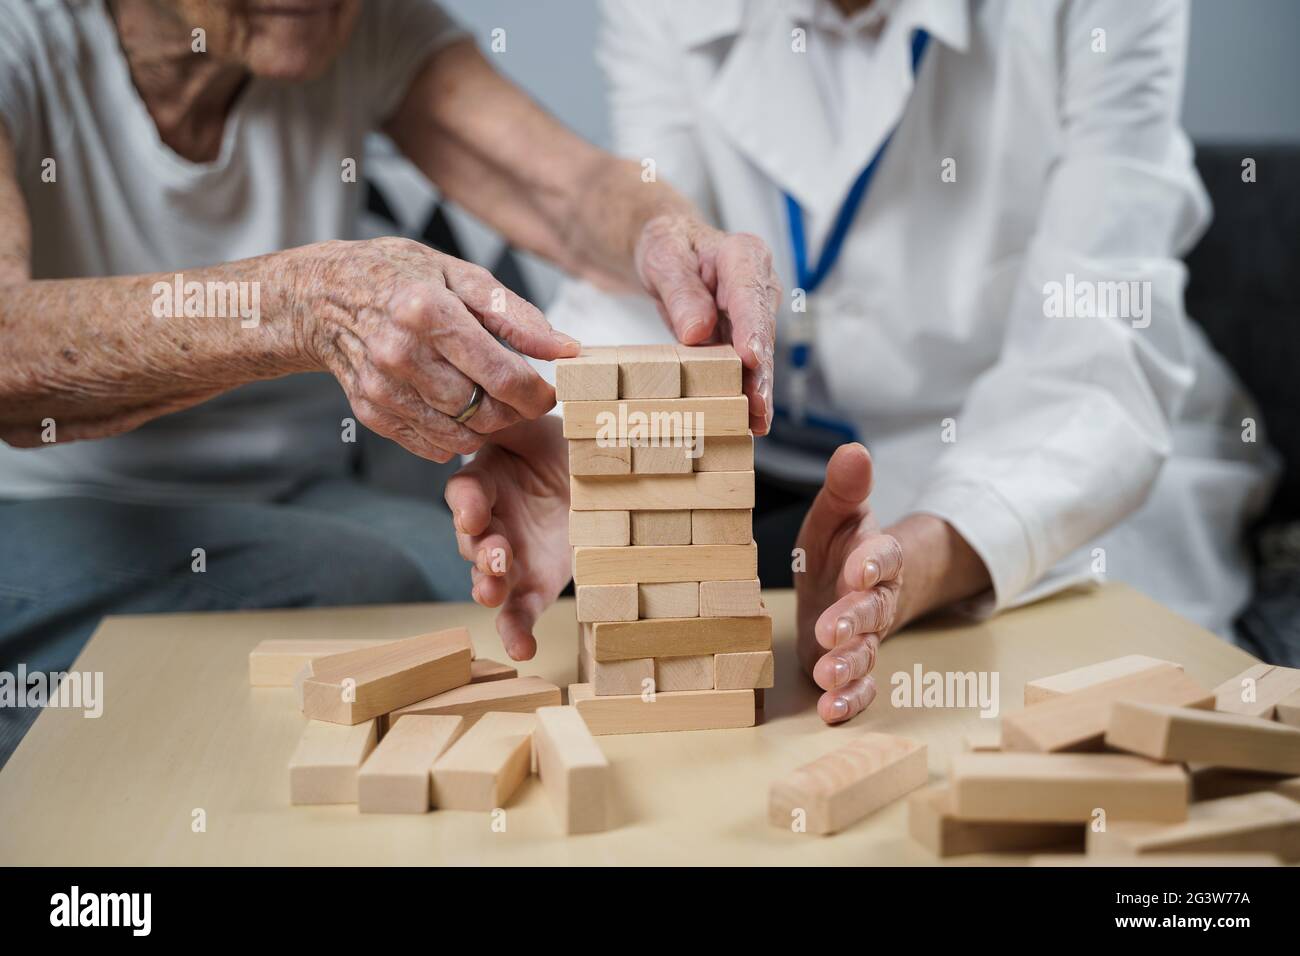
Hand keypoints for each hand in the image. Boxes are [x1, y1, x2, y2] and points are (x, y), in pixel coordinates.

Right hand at [295, 237, 579, 462]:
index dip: (536, 394)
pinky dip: (453, 435)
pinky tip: (454, 407)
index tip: (548, 392)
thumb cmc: (401, 278)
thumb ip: (516, 315)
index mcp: (427, 311)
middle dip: (514, 412)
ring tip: (487, 399)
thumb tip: (567, 349)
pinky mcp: (370, 411)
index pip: (501, 375)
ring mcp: (381, 387)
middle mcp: (399, 353)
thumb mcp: (461, 276)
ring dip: (486, 426)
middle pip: (482, 410)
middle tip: (521, 397)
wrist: (325, 296)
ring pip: (459, 436)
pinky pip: (431, 445)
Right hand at [444, 416, 570, 659]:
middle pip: (470, 538)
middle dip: (478, 549)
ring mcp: (511, 556)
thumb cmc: (569, 446)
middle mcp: (493, 520)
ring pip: (487, 576)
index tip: (474, 512)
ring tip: (490, 594)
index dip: (467, 503)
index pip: (466, 490)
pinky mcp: (534, 585)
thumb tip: (513, 395)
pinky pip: (518, 612)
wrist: (605, 480)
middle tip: (493, 555)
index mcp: (490, 477)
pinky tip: (522, 649)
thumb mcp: (546, 425)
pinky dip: (516, 632)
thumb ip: (521, 418)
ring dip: (486, 586)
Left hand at [633, 215, 777, 434]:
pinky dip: (745, 393)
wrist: (670, 253)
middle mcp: (757, 288)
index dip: (753, 331)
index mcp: (743, 256)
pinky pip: (745, 368)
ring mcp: (752, 316)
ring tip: (757, 423)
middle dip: (761, 373)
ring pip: (758, 358)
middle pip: (761, 334)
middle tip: (758, 407)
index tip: (751, 359)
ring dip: (757, 391)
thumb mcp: (663, 258)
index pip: (750, 296)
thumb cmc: (669, 246)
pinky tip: (748, 420)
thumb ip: (681, 291)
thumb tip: (698, 330)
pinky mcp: (741, 339)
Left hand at [794, 443, 903, 723]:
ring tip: (829, 675)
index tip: (859, 568)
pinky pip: (861, 686)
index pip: (883, 557)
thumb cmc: (841, 548)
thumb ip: (845, 488)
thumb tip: (853, 450)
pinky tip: (830, 710)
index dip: (874, 562)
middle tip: (832, 630)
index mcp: (874, 558)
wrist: (852, 587)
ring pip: (866, 652)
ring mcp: (867, 637)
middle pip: (873, 610)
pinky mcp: (853, 665)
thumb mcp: (838, 514)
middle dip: (855, 620)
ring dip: (849, 665)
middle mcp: (876, 600)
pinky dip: (850, 700)